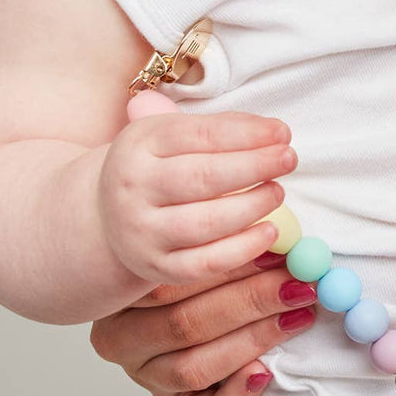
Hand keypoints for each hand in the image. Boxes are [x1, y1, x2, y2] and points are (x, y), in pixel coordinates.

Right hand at [90, 253, 316, 395]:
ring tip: (295, 316)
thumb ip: (221, 241)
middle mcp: (123, 338)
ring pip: (196, 367)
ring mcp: (147, 378)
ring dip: (255, 339)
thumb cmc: (193, 266)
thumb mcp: (192, 246)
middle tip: (296, 284)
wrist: (193, 301)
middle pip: (186, 323)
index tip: (275, 251)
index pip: (171, 281)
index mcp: (121, 292)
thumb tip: (274, 232)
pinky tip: (264, 373)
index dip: (229, 265)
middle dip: (251, 301)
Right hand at [98, 110, 297, 285]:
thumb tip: (273, 132)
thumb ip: (219, 128)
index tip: (282, 133)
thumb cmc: (156, 167)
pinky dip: (242, 249)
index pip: (201, 135)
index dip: (247, 133)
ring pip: (206, 223)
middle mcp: (134, 187)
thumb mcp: (171, 134)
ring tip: (277, 191)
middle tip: (288, 159)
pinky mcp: (156, 267)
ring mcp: (142, 231)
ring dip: (252, 206)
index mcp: (140, 143)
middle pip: (203, 178)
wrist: (106, 215)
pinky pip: (204, 264)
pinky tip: (269, 231)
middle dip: (254, 166)